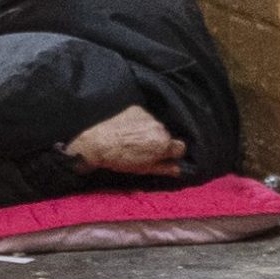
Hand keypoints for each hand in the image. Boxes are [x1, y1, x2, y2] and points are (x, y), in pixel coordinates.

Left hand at [64, 105, 185, 176]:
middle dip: (159, 141)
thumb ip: (164, 168)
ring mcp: (149, 116)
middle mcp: (160, 127)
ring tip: (134, 138)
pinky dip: (139, 122)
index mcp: (164, 143)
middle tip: (144, 148)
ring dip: (149, 130)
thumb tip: (178, 169)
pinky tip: (128, 129)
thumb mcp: (144, 169)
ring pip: (155, 125)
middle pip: (167, 135)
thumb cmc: (121, 160)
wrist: (98, 143)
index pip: (180, 147)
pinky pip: (145, 117)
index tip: (163, 155)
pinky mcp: (138, 109)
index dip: (172, 152)